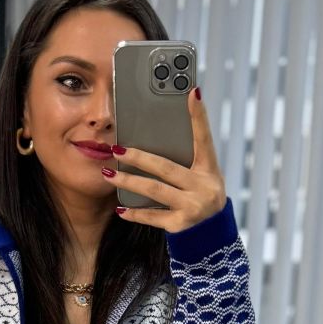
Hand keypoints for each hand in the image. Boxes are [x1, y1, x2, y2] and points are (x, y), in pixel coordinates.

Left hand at [108, 89, 226, 232]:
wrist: (213, 231)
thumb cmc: (200, 192)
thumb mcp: (201, 173)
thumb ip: (186, 155)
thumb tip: (159, 128)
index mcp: (209, 168)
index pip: (204, 138)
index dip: (199, 116)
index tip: (192, 92)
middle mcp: (203, 187)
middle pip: (166, 167)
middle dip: (138, 157)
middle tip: (116, 149)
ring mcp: (192, 207)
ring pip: (154, 190)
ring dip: (128, 181)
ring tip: (109, 174)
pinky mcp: (180, 225)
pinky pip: (153, 216)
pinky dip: (135, 213)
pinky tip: (120, 208)